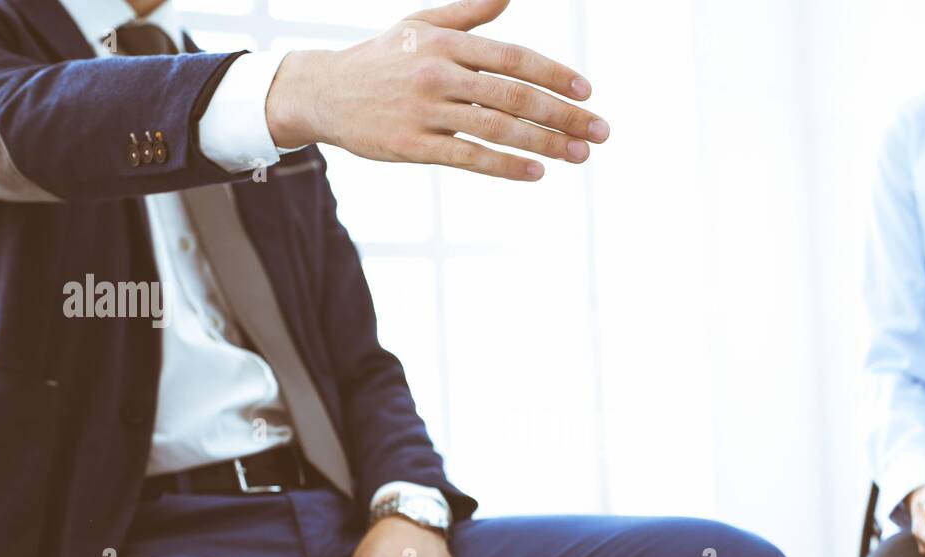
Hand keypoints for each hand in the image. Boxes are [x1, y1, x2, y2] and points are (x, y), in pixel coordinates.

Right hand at [266, 0, 609, 180]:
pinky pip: (468, 158)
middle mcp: (439, 73)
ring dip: (544, 143)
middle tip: (600, 131)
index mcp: (446, 43)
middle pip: (514, 95)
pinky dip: (505, 165)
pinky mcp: (411, 146)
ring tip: (578, 155)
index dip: (554, 75)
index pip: (513, 58)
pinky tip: (536, 172)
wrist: (324, 92)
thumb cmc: (381, 58)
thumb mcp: (420, 25)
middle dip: (563, 114)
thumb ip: (467, 13)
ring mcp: (425, 111)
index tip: (587, 92)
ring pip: (496, 128)